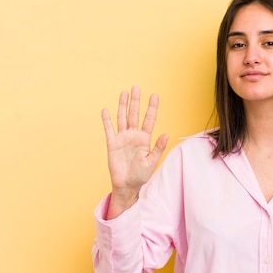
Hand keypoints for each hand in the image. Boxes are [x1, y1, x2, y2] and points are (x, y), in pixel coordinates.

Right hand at [102, 86, 167, 208]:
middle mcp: (134, 136)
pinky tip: (105, 110)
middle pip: (134, 115)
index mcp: (145, 139)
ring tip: (124, 93)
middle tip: (136, 88)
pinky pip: (109, 129)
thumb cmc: (141, 175)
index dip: (152, 108)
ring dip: (123, 106)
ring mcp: (122, 138)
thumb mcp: (152, 161)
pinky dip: (107, 120)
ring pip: (122, 118)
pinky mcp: (112, 144)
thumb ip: (158, 147)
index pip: (149, 120)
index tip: (154, 96)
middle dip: (136, 102)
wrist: (127, 185)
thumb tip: (166, 134)